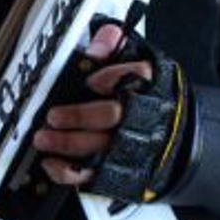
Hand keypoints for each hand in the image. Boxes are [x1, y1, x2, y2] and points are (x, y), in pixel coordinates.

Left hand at [30, 22, 156, 186]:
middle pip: (114, 116)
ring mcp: (132, 148)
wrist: (174, 140)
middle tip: (54, 115)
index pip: (135, 77)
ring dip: (69, 144)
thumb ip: (115, 48)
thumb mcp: (136, 64)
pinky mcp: (120, 173)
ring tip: (44, 137)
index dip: (111, 78)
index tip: (91, 81)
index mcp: (150, 86)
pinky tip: (52, 162)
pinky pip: (93, 176)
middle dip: (80, 116)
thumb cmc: (147, 98)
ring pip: (101, 148)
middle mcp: (144, 118)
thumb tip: (100, 43)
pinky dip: (69, 172)